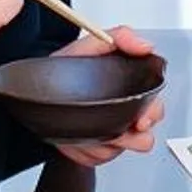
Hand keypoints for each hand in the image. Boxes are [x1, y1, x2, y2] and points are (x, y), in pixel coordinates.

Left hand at [51, 23, 165, 165]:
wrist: (36, 107)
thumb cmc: (60, 76)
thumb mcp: (85, 49)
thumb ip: (117, 38)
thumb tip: (144, 45)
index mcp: (127, 79)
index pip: (155, 87)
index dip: (155, 99)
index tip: (145, 110)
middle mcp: (126, 103)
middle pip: (154, 116)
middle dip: (145, 122)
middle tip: (133, 123)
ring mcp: (118, 126)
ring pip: (141, 140)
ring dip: (126, 138)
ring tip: (110, 133)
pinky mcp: (106, 146)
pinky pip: (113, 154)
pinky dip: (102, 148)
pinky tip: (92, 138)